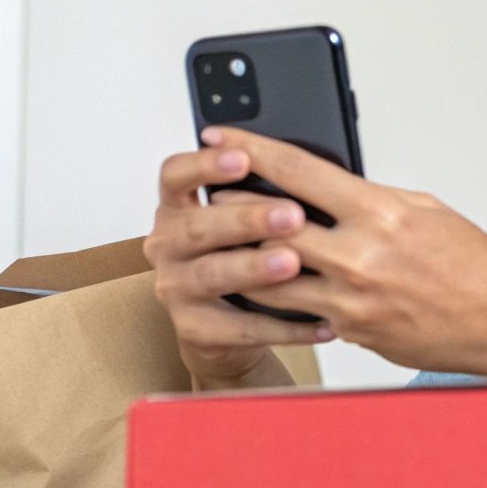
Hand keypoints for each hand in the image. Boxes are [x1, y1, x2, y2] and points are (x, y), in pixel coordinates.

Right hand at [143, 138, 332, 385]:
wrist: (224, 327)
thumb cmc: (239, 258)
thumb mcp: (241, 221)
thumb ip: (260, 196)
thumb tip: (313, 172)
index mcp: (178, 207)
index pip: (175, 175)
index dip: (204, 165)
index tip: (242, 158)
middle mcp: (168, 244)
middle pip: (198, 226)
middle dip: (246, 219)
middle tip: (291, 215)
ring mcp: (176, 288)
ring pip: (213, 275)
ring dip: (255, 267)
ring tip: (294, 262)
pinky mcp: (195, 329)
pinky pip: (241, 327)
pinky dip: (283, 325)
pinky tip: (318, 319)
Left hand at [201, 127, 486, 373]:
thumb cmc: (471, 264)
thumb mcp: (425, 209)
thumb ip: (371, 197)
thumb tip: (327, 186)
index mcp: (379, 212)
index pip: (298, 171)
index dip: (250, 150)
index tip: (221, 137)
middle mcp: (360, 256)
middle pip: (268, 224)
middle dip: (230, 206)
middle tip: (209, 194)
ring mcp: (351, 299)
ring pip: (270, 275)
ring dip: (243, 256)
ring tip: (225, 241)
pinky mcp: (351, 331)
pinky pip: (297, 311)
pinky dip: (276, 295)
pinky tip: (262, 284)